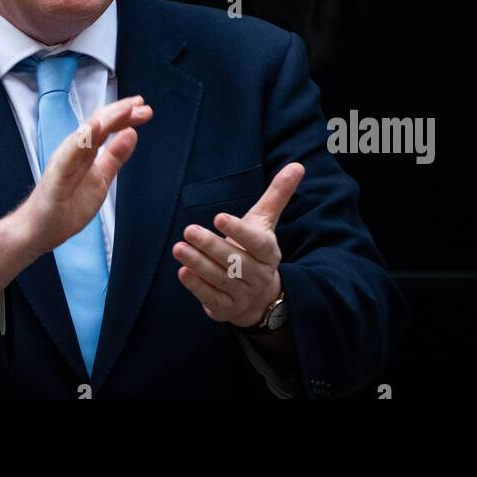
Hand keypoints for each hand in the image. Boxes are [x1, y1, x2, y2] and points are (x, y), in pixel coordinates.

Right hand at [23, 96, 151, 255]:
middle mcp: (73, 151)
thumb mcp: (100, 179)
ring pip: (85, 134)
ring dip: (105, 119)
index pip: (106, 127)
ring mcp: (64, 161)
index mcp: (84, 152)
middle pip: (97, 124)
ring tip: (124, 108)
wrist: (38, 230)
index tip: (144, 109)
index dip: (124, 116)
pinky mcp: (56, 175)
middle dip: (119, 112)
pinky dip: (81, 139)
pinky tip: (94, 128)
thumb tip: (131, 134)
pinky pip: (69, 154)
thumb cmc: (65, 205)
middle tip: (141, 104)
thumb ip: (114, 157)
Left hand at [171, 161, 304, 326]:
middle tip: (188, 230)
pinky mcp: (227, 310)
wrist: (262, 298)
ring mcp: (243, 295)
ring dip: (198, 264)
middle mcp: (258, 275)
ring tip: (179, 248)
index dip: (238, 230)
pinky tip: (183, 272)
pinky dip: (197, 287)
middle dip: (211, 246)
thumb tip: (297, 165)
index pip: (255, 242)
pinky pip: (212, 299)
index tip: (219, 216)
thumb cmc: (256, 250)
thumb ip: (277, 195)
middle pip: (235, 261)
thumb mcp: (265, 223)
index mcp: (269, 252)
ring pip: (220, 279)